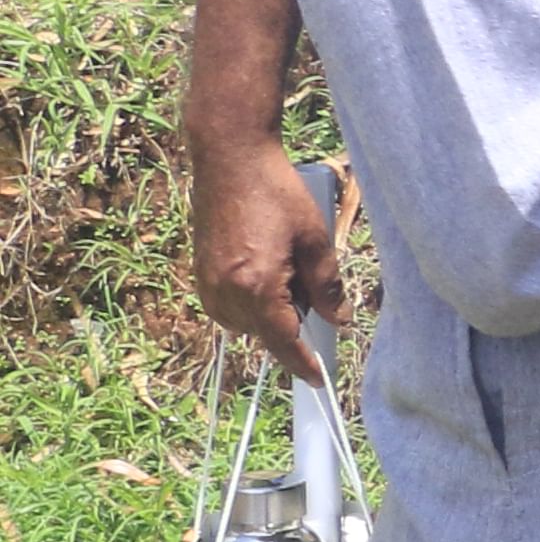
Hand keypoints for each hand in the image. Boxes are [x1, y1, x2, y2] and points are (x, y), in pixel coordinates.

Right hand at [188, 137, 344, 377]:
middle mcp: (225, 293)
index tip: (318, 379)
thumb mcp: (315, 240)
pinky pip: (230, 307)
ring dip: (271, 310)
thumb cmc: (277, 194)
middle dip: (292, 322)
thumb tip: (338, 320)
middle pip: (266, 333)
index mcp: (256, 288)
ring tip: (284, 264)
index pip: (283, 342)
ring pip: (247, 323)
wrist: (230, 161)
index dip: (303, 363)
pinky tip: (265, 265)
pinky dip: (252, 299)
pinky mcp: (199, 275)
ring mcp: (207, 285)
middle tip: (306, 280)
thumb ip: (327, 286)